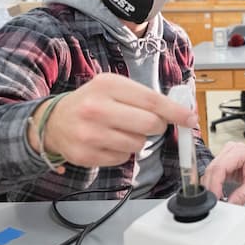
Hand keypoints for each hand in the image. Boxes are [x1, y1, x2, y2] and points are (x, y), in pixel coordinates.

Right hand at [28, 73, 198, 166]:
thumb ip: (144, 97)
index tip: (191, 118)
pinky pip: (123, 158)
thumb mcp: (114, 87)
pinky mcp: (86, 155)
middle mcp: (96, 109)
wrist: (53, 121)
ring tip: (120, 130)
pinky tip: (109, 142)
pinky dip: (123, 152)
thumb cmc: (92, 102)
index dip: (176, 111)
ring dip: (138, 139)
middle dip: (157, 126)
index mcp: (108, 85)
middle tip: (149, 123)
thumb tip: (181, 111)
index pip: (152, 100)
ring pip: (138, 144)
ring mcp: (89, 134)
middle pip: (150, 125)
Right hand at [201, 141, 244, 204]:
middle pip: (211, 169)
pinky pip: (213, 171)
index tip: (215, 198)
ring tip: (218, 198)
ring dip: (211, 185)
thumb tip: (229, 205)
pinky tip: (218, 191)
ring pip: (209, 170)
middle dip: (211, 187)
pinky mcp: (222, 159)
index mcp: (239, 152)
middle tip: (215, 201)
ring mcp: (224, 153)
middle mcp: (229, 149)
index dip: (214, 185)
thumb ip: (242, 195)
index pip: (219, 168)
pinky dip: (213, 182)